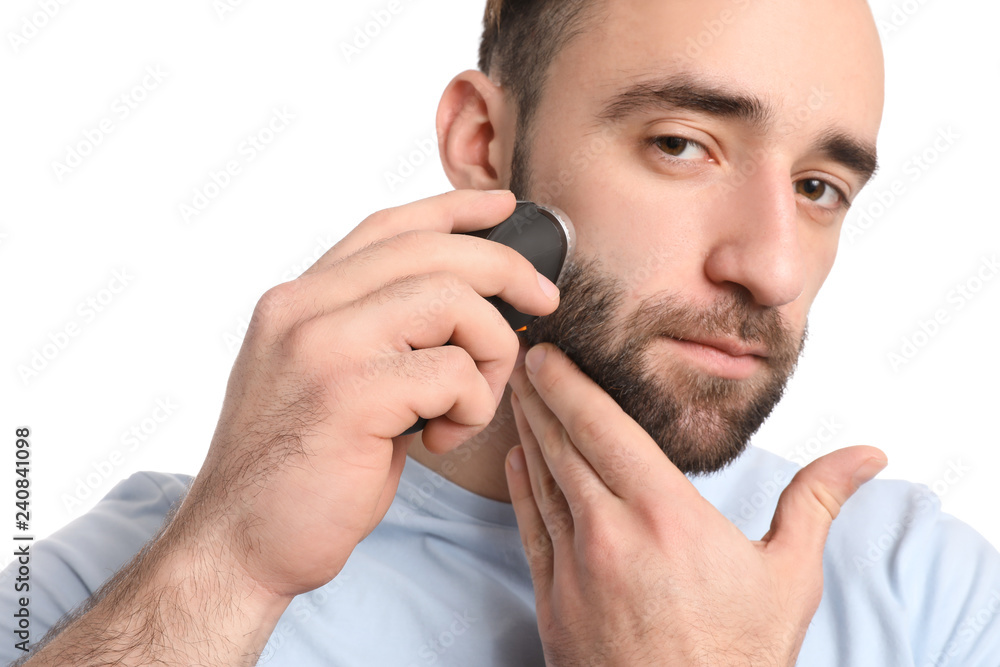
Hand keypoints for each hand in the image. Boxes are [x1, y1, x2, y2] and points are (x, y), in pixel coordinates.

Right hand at [176, 189, 559, 599]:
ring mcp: (322, 346)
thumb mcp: (329, 381)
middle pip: (431, 251)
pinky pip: (454, 371)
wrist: (238, 544)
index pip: (387, 227)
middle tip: (543, 302)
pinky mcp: (350, 394)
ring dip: (490, 351)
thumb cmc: (299, 471)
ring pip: (453, 300)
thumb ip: (377, 335)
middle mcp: (303, 309)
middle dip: (505, 269)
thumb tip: (467, 306)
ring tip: (473, 404)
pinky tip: (442, 441)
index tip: (504, 207)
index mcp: (298, 301)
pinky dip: (472, 406)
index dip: (453, 209)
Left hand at [505, 343, 886, 666]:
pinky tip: (515, 460)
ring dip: (528, 432)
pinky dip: (520, 487)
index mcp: (666, 515)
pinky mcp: (553, 602)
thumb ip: (815, 502)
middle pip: (563, 444)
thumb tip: (866, 455)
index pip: (604, 428)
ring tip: (519, 399)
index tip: (549, 354)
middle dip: (541, 396)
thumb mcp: (790, 577)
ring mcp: (575, 568)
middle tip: (524, 361)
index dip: (569, 384)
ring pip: (541, 481)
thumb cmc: (740, 657)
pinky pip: (530, 528)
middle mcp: (610, 533)